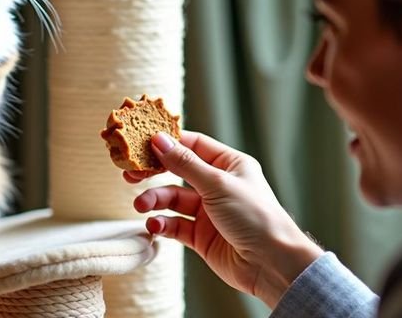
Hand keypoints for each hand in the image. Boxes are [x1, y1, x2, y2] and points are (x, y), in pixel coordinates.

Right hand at [126, 130, 322, 307]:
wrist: (271, 263)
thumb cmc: (255, 216)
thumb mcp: (217, 184)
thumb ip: (184, 163)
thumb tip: (159, 140)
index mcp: (229, 164)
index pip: (193, 145)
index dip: (168, 143)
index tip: (142, 144)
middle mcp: (217, 185)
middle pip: (177, 171)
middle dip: (153, 173)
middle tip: (130, 175)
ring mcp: (208, 211)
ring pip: (172, 199)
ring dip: (155, 200)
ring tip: (141, 206)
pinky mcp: (201, 235)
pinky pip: (174, 224)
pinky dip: (162, 223)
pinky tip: (155, 225)